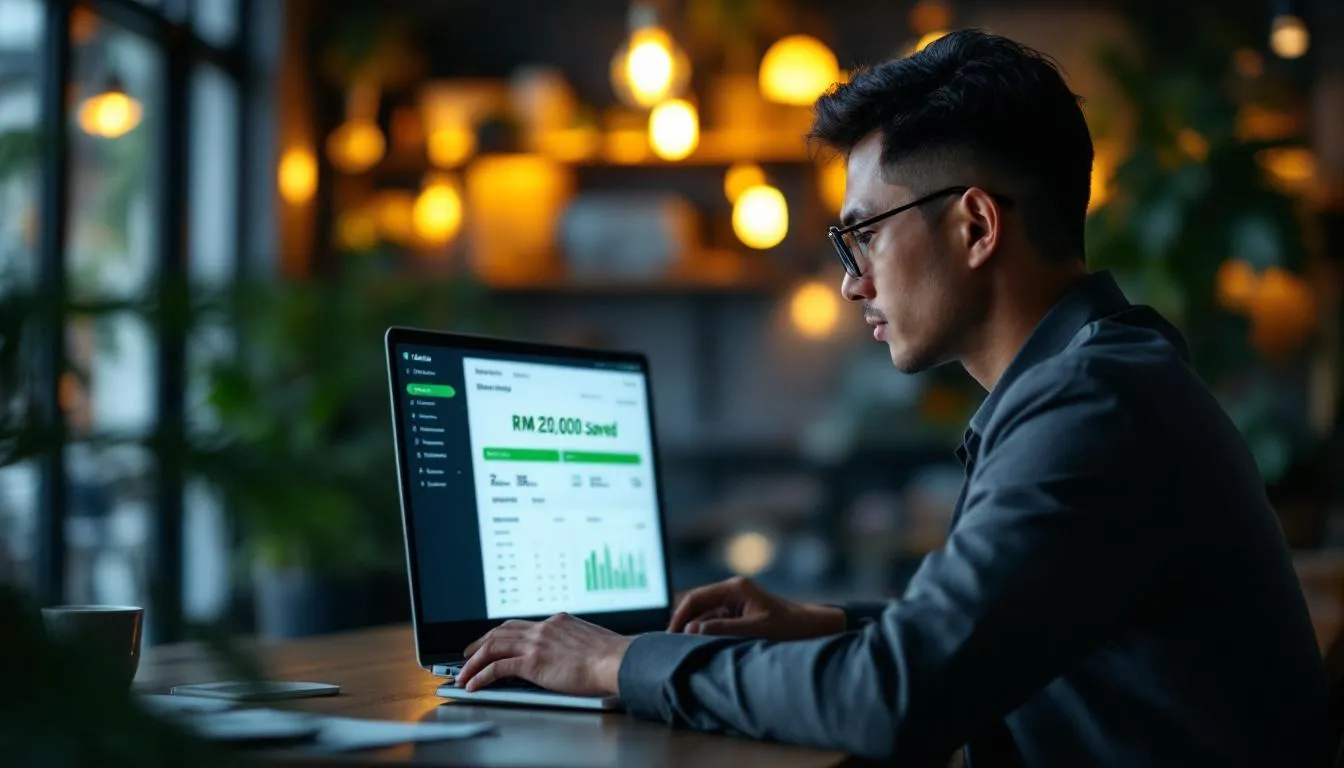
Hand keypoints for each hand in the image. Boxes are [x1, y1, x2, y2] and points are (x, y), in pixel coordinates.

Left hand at [457, 613, 631, 695]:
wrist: (618, 660)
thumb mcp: (590, 642)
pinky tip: (474, 684)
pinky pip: (497, 667)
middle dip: (481, 643)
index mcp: (558, 622)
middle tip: (469, 653)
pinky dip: (481, 675)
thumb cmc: (612, 657)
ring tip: (464, 672)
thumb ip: (573, 644)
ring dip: (475, 661)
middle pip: (502, 631)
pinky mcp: (532, 662)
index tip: (494, 641)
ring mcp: (536, 643)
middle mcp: (544, 628)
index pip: (522, 625)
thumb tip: (572, 655)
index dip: (503, 634)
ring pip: (493, 646)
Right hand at [668, 576, 846, 640]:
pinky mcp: (739, 615)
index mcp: (735, 588)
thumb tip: (693, 630)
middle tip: (671, 646)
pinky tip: (702, 649)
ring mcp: (735, 603)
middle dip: (684, 624)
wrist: (812, 630)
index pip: (696, 598)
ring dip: (696, 632)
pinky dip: (708, 635)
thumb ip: (723, 629)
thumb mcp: (755, 630)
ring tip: (685, 650)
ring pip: (705, 617)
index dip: (679, 616)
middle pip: (697, 606)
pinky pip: (716, 623)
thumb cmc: (788, 628)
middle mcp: (732, 592)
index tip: (669, 635)